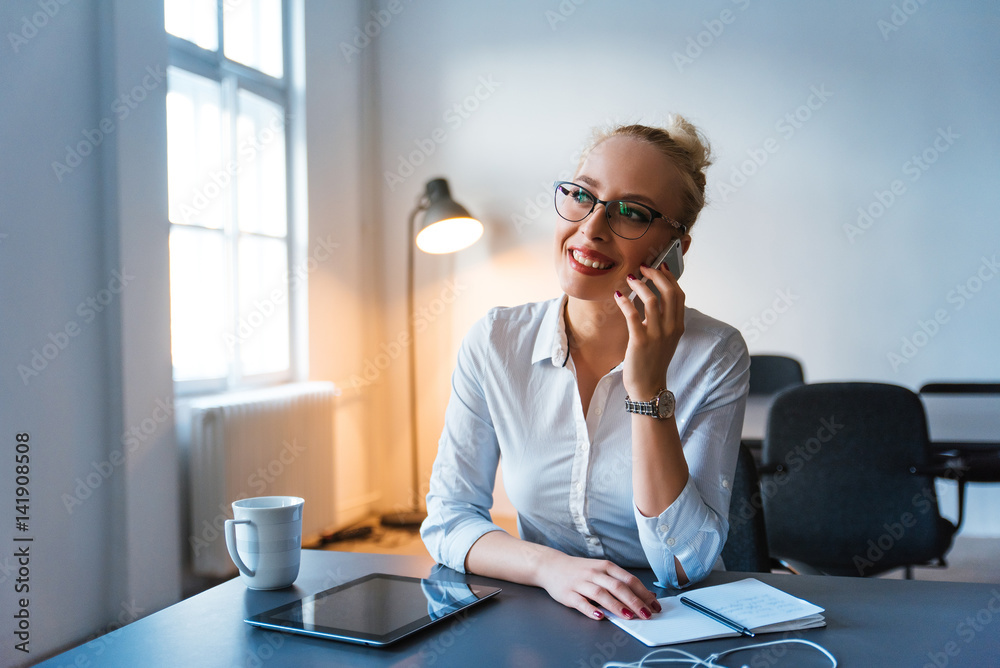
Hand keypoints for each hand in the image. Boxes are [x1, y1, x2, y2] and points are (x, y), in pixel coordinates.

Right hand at [536, 551, 660, 619]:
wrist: (551, 565)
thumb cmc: (580, 570)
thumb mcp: (602, 570)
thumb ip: (622, 581)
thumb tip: (647, 595)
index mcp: (606, 566)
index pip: (628, 579)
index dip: (643, 593)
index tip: (654, 606)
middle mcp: (594, 573)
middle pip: (617, 586)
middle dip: (634, 601)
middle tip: (646, 614)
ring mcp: (581, 583)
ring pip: (601, 594)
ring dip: (616, 606)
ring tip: (628, 616)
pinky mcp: (568, 594)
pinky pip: (581, 602)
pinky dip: (591, 610)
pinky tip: (600, 617)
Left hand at [614, 262, 685, 399]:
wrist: (648, 386)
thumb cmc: (653, 361)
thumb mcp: (666, 338)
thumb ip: (664, 320)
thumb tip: (656, 298)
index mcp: (678, 326)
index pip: (679, 294)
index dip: (669, 277)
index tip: (659, 266)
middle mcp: (671, 328)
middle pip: (669, 292)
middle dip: (656, 275)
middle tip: (643, 268)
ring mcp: (657, 335)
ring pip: (652, 300)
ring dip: (640, 285)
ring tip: (630, 279)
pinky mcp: (640, 341)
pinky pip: (633, 315)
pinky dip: (625, 302)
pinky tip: (618, 296)